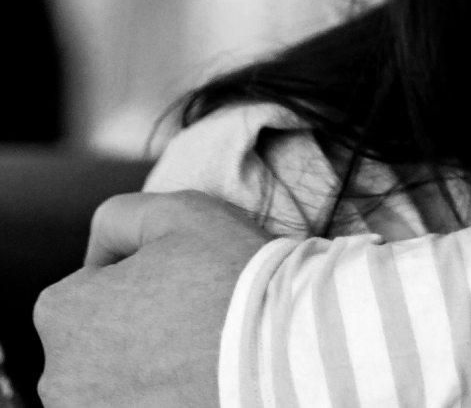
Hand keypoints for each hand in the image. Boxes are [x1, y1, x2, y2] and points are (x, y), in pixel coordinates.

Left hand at [34, 191, 267, 407]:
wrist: (282, 354)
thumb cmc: (230, 277)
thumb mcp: (179, 211)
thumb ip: (120, 216)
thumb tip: (101, 253)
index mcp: (61, 314)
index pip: (87, 287)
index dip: (136, 278)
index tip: (179, 283)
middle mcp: (59, 379)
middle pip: (96, 343)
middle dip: (133, 332)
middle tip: (192, 320)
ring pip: (115, 386)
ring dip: (147, 373)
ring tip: (200, 358)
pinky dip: (163, 400)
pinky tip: (198, 388)